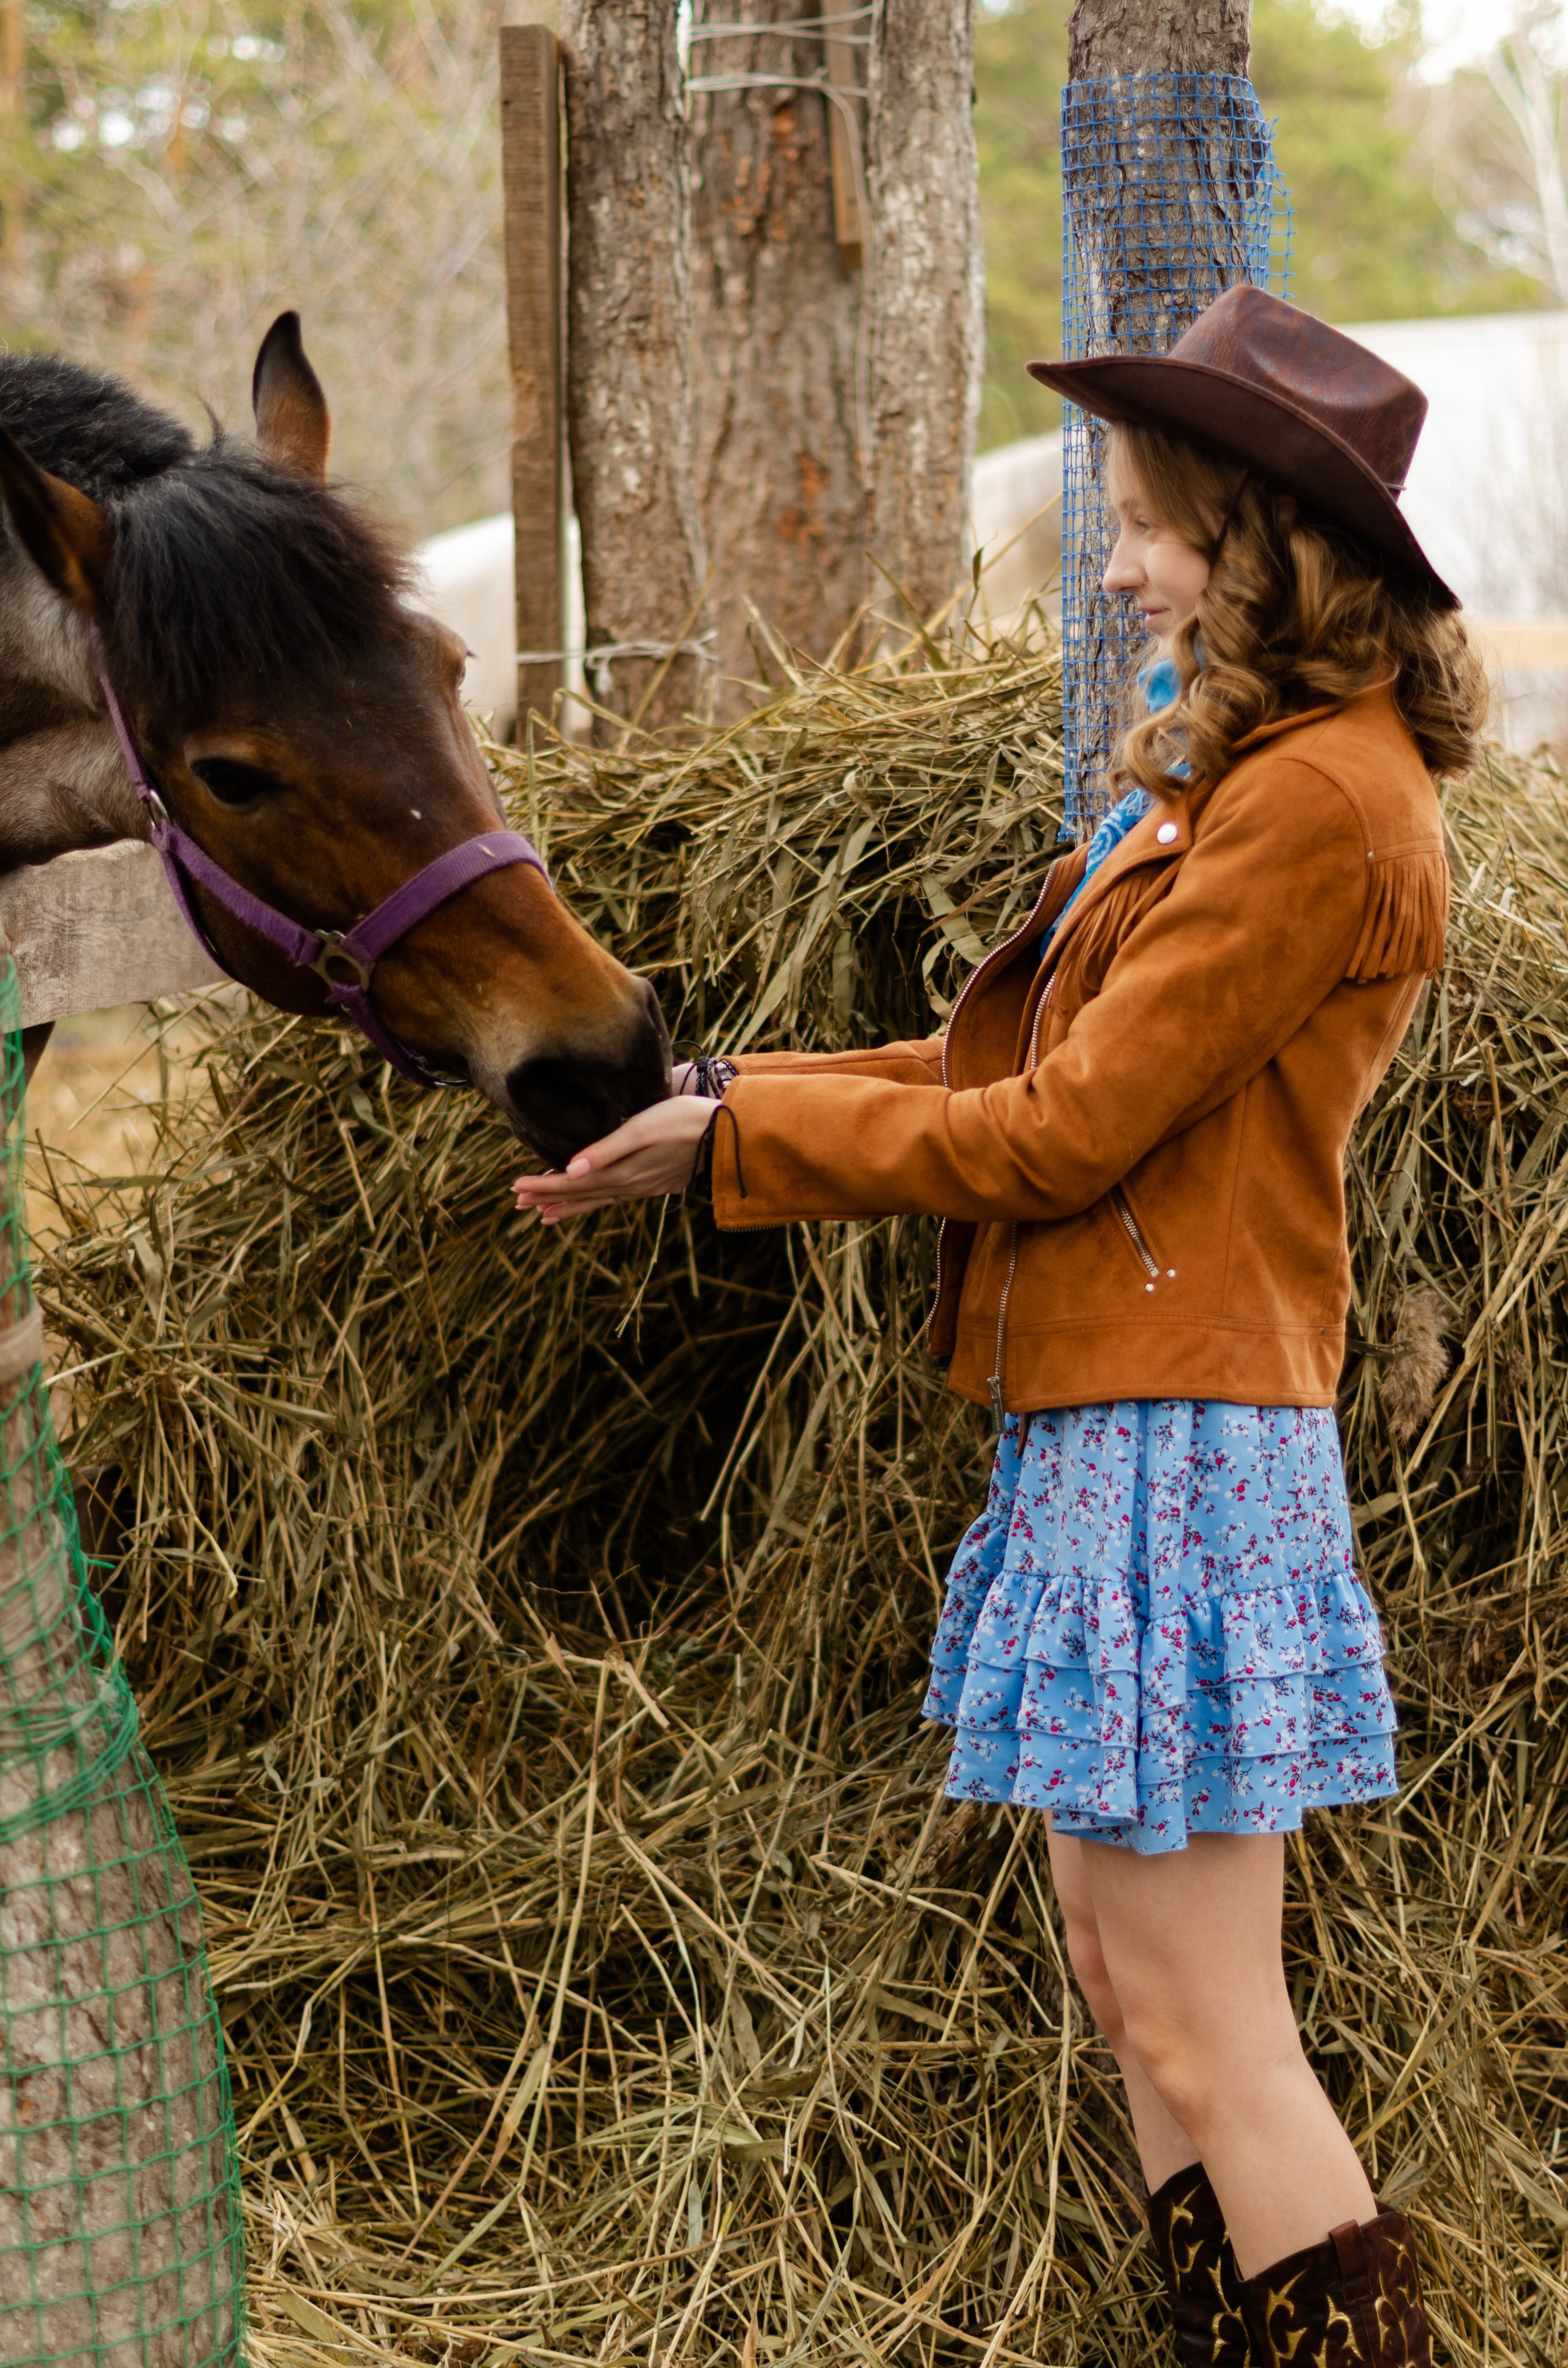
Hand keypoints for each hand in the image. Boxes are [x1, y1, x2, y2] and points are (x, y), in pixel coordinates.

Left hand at [511, 1094, 717, 1222]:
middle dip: (548, 1197)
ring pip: (596, 1199)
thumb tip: (570, 1170)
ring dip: (569, 1205)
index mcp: (622, 1172)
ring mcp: (642, 1187)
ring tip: (544, 1214)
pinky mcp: (653, 1183)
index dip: (543, 1185)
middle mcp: (629, 1185)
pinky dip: (595, 1202)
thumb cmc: (684, 1122)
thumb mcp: (642, 1129)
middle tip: (518, 1202)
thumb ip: (606, 1150)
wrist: (727, 1136)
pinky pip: (614, 1197)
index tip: (515, 1187)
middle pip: (580, 1195)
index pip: (573, 1183)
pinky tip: (592, 1200)